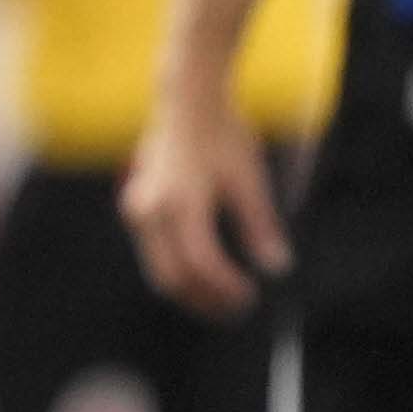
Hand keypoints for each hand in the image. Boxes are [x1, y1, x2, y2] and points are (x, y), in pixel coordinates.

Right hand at [118, 91, 293, 318]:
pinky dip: (178, 271)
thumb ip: (260, 226)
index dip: (226, 287)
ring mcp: (137, 210)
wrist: (187, 99)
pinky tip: (203, 275)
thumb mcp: (248, 179)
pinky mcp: (136, 207)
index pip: (202, 263)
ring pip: (159, 271)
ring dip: (190, 291)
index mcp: (179, 203)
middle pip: (173, 277)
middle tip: (236, 312)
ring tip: (221, 300)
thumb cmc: (221, 134)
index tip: (250, 297)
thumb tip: (276, 267)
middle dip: (205, 300)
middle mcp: (149, 211)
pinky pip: (153, 254)